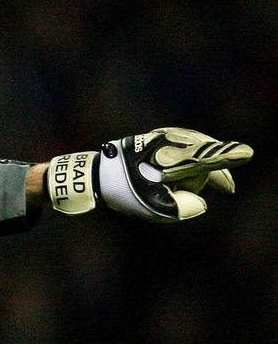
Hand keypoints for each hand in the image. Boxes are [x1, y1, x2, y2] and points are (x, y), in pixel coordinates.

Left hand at [46, 127, 252, 220]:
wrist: (98, 173)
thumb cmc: (123, 191)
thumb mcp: (152, 207)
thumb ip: (182, 208)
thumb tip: (200, 203)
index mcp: (169, 160)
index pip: (205, 158)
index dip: (226, 158)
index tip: (245, 153)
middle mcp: (169, 143)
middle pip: (207, 157)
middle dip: (214, 174)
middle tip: (227, 188)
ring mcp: (165, 135)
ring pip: (199, 150)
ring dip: (199, 168)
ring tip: (193, 183)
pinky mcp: (161, 135)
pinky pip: (190, 144)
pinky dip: (193, 158)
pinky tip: (190, 171)